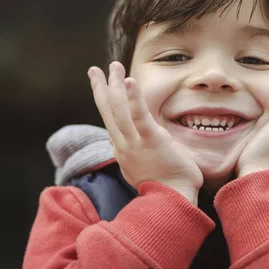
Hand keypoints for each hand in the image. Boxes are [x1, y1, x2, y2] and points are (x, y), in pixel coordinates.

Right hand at [88, 61, 202, 203]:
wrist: (173, 202)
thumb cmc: (165, 187)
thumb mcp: (141, 168)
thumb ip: (133, 152)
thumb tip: (125, 142)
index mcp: (122, 150)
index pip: (110, 122)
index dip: (105, 103)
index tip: (102, 89)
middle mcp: (123, 145)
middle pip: (108, 111)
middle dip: (101, 87)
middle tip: (95, 69)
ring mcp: (134, 142)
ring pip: (118, 109)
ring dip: (114, 84)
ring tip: (113, 66)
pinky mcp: (150, 139)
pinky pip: (139, 115)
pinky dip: (133, 97)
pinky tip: (129, 80)